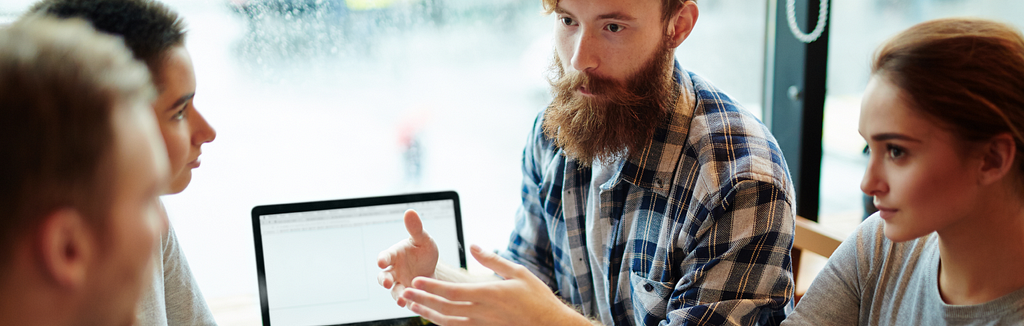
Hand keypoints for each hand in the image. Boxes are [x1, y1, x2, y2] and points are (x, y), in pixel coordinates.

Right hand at [377, 209, 438, 306]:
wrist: (432, 267)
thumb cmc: (423, 250)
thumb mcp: (423, 239)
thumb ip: (415, 229)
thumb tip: (410, 211)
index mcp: (395, 255)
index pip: (385, 256)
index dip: (383, 259)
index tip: (382, 261)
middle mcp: (394, 271)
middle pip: (384, 277)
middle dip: (384, 280)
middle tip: (387, 283)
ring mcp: (401, 284)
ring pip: (395, 292)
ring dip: (397, 295)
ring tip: (402, 299)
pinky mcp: (411, 295)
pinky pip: (408, 300)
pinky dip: (410, 303)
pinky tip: (416, 305)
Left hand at [400, 245, 588, 325]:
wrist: (549, 325)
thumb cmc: (536, 297)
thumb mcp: (518, 272)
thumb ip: (492, 260)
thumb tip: (473, 246)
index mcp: (488, 294)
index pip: (453, 292)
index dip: (432, 286)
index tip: (416, 280)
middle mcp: (482, 312)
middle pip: (445, 307)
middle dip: (423, 299)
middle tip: (404, 292)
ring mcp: (482, 325)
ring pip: (448, 321)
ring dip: (428, 314)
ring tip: (413, 305)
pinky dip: (443, 323)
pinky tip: (433, 318)